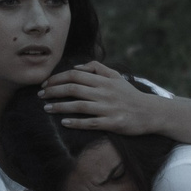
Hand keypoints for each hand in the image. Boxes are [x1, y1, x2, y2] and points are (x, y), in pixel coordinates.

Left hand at [39, 62, 168, 136]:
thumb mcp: (115, 76)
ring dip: (60, 107)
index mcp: (104, 80)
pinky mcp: (112, 123)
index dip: (57, 78)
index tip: (45, 83)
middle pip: (73, 89)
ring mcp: (108, 108)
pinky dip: (76, 122)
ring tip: (46, 108)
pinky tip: (64, 123)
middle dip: (53, 91)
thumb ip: (97, 68)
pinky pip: (90, 123)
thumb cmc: (129, 95)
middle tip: (40, 95)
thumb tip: (76, 67)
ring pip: (79, 105)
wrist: (150, 112)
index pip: (75, 75)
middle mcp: (104, 92)